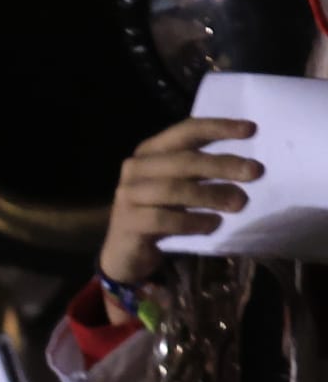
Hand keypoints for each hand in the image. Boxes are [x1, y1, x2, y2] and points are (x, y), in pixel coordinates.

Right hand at [100, 117, 262, 321]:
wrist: (127, 254)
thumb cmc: (162, 215)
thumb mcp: (180, 187)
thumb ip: (201, 173)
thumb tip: (247, 166)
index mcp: (149, 152)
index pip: (185, 131)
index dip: (218, 128)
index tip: (251, 130)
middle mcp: (135, 168)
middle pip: (184, 160)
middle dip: (222, 165)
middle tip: (255, 172)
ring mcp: (128, 195)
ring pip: (174, 189)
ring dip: (211, 195)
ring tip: (238, 203)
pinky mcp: (127, 222)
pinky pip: (164, 219)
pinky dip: (193, 221)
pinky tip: (213, 225)